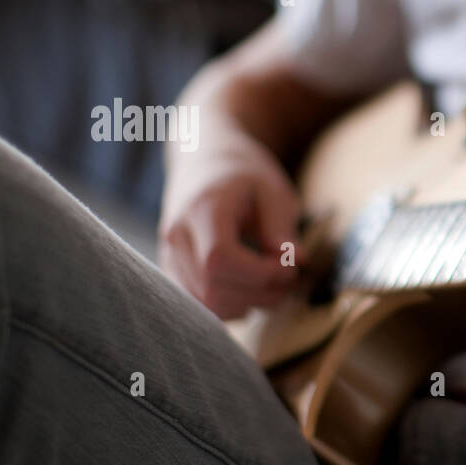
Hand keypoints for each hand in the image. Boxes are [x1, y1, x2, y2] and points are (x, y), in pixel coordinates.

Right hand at [158, 122, 303, 319]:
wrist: (204, 159)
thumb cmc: (243, 172)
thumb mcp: (272, 190)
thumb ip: (281, 227)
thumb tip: (296, 261)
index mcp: (201, 210)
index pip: (220, 259)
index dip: (259, 274)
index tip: (288, 267)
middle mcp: (176, 236)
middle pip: (212, 288)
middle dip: (259, 293)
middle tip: (289, 277)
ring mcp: (170, 255)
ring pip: (205, 303)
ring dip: (247, 304)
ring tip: (274, 283)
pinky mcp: (173, 269)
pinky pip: (199, 303)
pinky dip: (230, 305)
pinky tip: (251, 288)